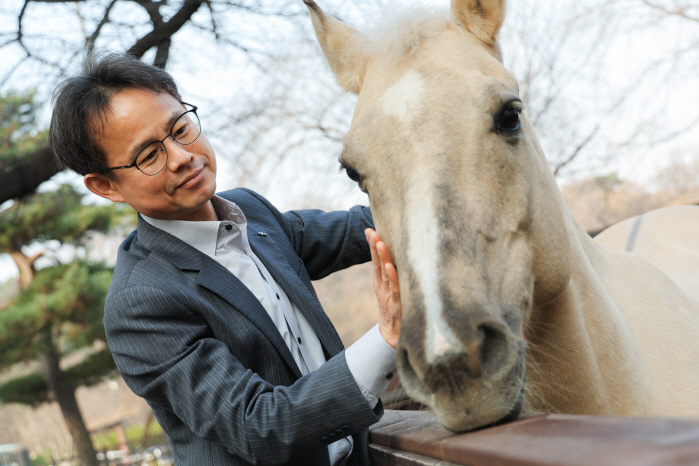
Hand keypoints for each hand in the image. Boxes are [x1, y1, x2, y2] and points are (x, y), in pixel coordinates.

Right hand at [365, 228, 401, 348]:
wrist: (395, 340)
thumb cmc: (398, 314)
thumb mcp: (395, 294)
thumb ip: (395, 279)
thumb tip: (399, 261)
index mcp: (382, 285)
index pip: (377, 262)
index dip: (373, 246)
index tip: (370, 230)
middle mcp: (383, 289)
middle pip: (378, 264)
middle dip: (375, 247)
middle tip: (372, 231)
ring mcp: (389, 297)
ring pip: (386, 274)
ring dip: (383, 257)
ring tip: (380, 242)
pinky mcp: (398, 307)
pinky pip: (396, 290)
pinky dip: (393, 278)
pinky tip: (392, 267)